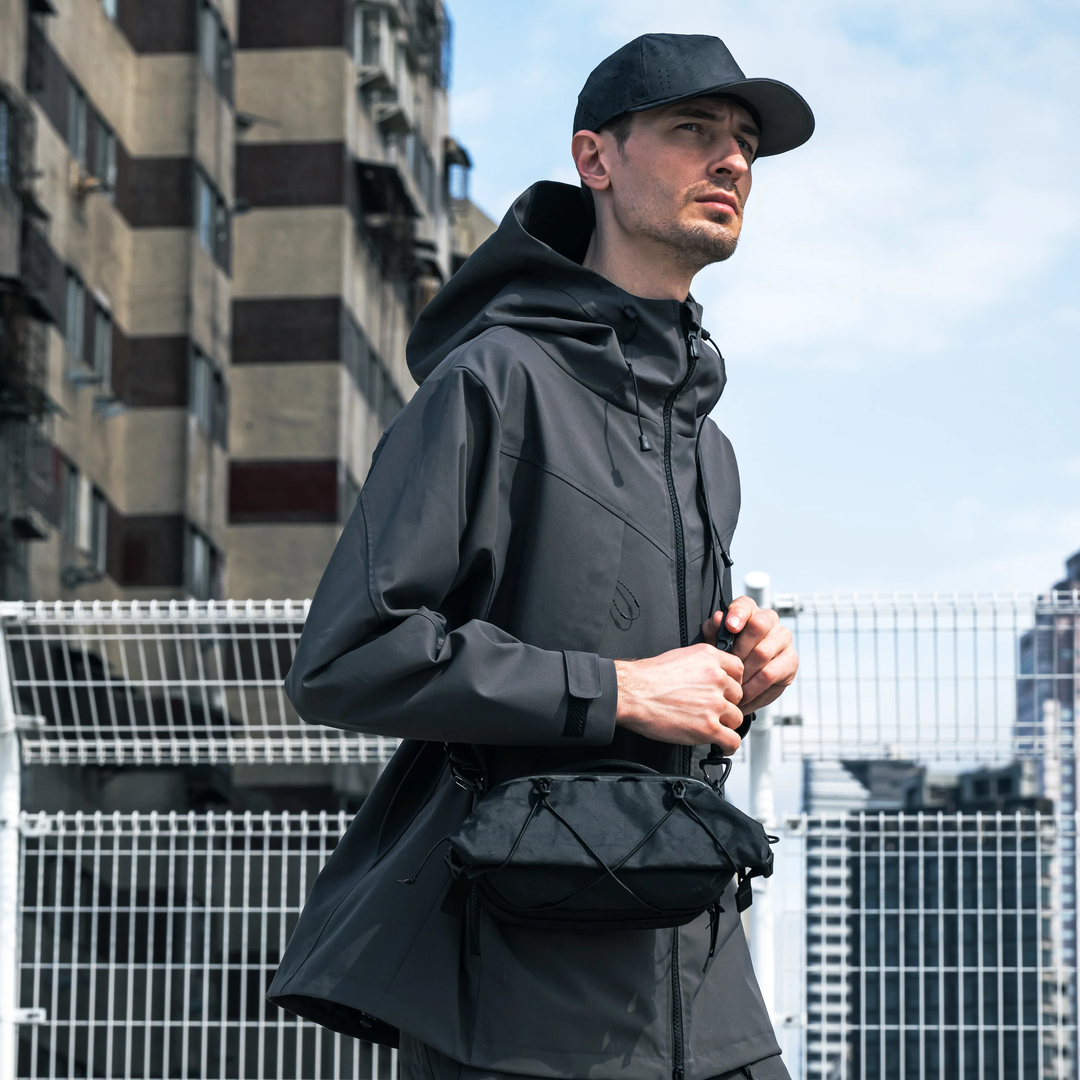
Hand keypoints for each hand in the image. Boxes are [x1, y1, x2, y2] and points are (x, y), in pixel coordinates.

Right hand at [613, 644, 744, 751]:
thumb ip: (702, 665)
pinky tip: (722, 745)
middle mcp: (716, 679)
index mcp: (710, 658)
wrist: (631, 693)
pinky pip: (732, 740)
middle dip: (726, 704)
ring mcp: (714, 704)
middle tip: (712, 710)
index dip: (732, 683)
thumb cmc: (647, 677)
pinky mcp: (708, 727)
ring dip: (725, 724)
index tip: (726, 691)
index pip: (738, 670)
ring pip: (736, 718)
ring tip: (712, 727)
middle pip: (738, 696)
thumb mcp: (680, 657)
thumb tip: (710, 676)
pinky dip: (728, 745)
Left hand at [702, 596, 797, 712]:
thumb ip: (714, 629)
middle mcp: (770, 620)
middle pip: (758, 626)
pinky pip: (770, 675)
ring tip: (732, 686)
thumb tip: (719, 619)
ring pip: (763, 653)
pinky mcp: (791, 661)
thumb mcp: (713, 642)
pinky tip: (743, 696)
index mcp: (749, 611)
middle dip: (739, 649)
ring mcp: (783, 639)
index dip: (738, 614)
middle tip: (727, 668)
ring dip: (744, 673)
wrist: (742, 678)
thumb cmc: (726, 654)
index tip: (730, 627)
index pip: (745, 605)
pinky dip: (754, 688)